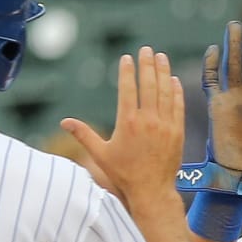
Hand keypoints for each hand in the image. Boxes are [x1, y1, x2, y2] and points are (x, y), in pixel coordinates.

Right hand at [62, 47, 183, 206]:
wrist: (151, 191)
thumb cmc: (123, 174)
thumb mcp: (100, 154)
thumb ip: (83, 135)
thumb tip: (63, 122)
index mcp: (128, 123)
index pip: (128, 89)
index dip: (127, 71)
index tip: (127, 58)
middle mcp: (148, 121)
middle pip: (149, 85)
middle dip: (147, 65)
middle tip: (146, 50)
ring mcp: (165, 125)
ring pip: (165, 92)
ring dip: (163, 72)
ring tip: (161, 57)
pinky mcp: (177, 132)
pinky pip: (178, 106)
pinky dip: (177, 91)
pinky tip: (174, 80)